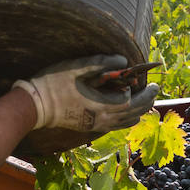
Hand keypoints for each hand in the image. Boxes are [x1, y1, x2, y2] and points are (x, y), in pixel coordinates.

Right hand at [13, 55, 159, 132]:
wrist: (35, 107)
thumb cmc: (54, 84)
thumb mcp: (77, 67)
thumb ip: (102, 62)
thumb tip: (124, 61)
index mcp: (102, 106)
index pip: (131, 102)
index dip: (141, 92)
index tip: (147, 81)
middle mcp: (102, 120)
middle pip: (133, 114)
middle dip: (146, 101)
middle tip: (154, 89)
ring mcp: (96, 126)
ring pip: (126, 123)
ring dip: (138, 111)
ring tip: (143, 100)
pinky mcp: (90, 128)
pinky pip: (116, 126)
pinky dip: (126, 118)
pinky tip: (125, 110)